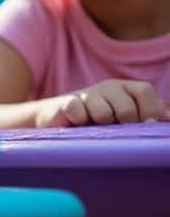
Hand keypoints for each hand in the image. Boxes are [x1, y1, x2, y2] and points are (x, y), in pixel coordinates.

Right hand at [36, 79, 167, 126]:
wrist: (57, 118)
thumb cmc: (98, 120)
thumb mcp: (126, 115)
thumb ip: (150, 113)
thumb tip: (169, 117)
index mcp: (125, 88)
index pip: (145, 91)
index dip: (149, 110)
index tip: (146, 126)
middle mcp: (107, 87)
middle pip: (127, 108)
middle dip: (124, 124)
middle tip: (113, 129)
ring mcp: (86, 94)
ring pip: (103, 114)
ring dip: (100, 126)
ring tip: (93, 127)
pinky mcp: (64, 104)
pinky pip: (77, 111)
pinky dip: (79, 121)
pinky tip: (77, 123)